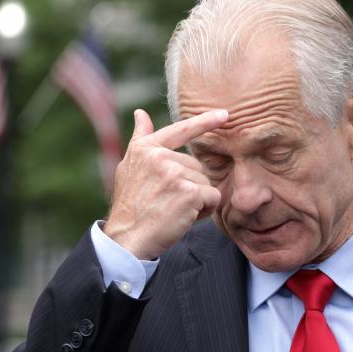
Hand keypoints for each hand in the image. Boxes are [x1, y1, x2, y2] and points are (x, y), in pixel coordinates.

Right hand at [104, 108, 228, 259]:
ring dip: (198, 200)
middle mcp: (159, 157)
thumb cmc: (130, 207)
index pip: (180, 130)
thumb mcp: (129, 168)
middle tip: (169, 203)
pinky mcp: (189, 192)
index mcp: (145, 149)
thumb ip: (140, 139)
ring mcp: (174, 173)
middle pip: (197, 167)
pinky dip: (205, 211)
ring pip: (206, 183)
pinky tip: (185, 218)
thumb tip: (140, 112)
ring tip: (174, 211)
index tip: (225, 114)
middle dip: (191, 187)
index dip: (204, 122)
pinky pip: (213, 197)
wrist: (127, 239)